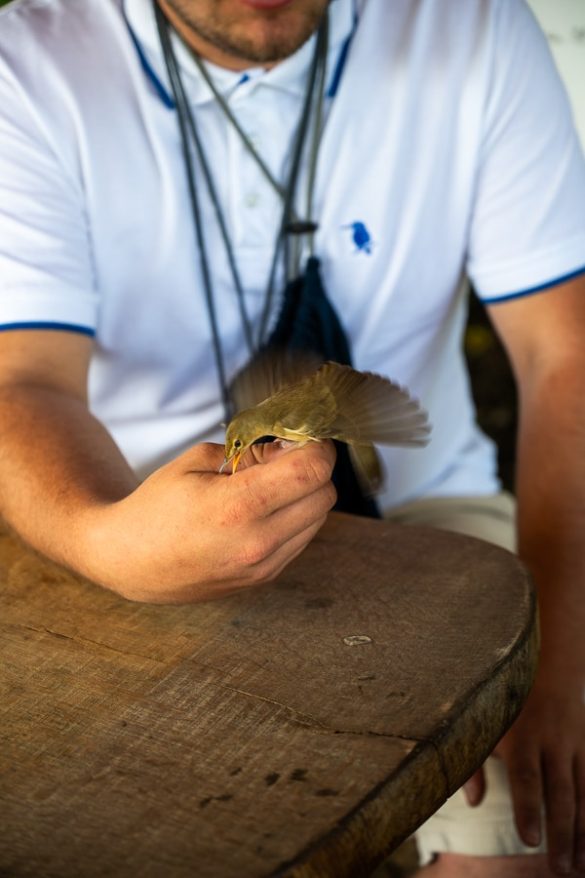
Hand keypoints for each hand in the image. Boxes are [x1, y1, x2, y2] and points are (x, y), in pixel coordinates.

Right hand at [80, 440, 336, 602]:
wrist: (130, 561)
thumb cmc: (157, 506)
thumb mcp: (196, 462)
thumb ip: (249, 451)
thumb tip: (288, 447)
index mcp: (238, 505)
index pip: (311, 471)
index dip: (318, 447)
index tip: (307, 436)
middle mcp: (258, 541)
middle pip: (325, 495)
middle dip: (315, 469)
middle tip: (288, 457)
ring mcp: (263, 565)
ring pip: (318, 519)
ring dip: (307, 495)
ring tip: (271, 485)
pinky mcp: (263, 578)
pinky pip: (301, 540)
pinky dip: (296, 518)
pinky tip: (265, 509)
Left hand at [464, 675, 584, 874]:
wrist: (549, 668)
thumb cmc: (507, 703)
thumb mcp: (485, 725)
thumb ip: (474, 763)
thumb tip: (471, 803)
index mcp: (522, 737)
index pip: (526, 778)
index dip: (528, 810)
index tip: (529, 841)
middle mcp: (554, 743)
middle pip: (560, 794)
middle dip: (562, 834)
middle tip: (559, 869)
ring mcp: (577, 747)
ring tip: (579, 868)